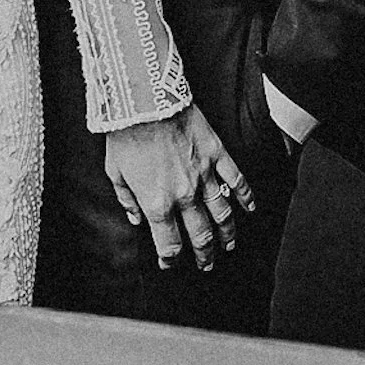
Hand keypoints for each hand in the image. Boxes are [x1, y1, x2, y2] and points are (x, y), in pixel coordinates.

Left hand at [104, 104, 252, 271]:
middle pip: (201, 235)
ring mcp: (204, 175)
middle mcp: (184, 195)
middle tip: (207, 264)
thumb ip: (126, 200)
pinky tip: (250, 209)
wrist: (144, 100)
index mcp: (157, 203)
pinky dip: (246, 197)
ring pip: (222, 214)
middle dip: (204, 255)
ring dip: (227, 234)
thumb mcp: (114, 171)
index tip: (170, 262)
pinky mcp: (216, 154)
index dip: (170, 259)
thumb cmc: (125, 134)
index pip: (169, 243)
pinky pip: (236, 180)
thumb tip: (135, 219)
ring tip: (229, 246)